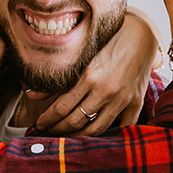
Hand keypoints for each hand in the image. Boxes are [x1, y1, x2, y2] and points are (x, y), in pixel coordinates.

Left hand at [33, 11, 158, 135]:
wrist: (141, 35)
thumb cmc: (108, 42)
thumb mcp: (81, 56)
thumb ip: (58, 79)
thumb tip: (31, 95)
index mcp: (88, 77)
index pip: (61, 108)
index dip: (47, 120)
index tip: (38, 124)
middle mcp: (105, 90)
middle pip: (75, 121)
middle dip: (58, 130)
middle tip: (49, 132)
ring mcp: (122, 98)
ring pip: (96, 129)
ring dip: (78, 136)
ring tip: (68, 135)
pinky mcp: (136, 102)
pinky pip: (122, 127)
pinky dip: (110, 135)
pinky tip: (97, 135)